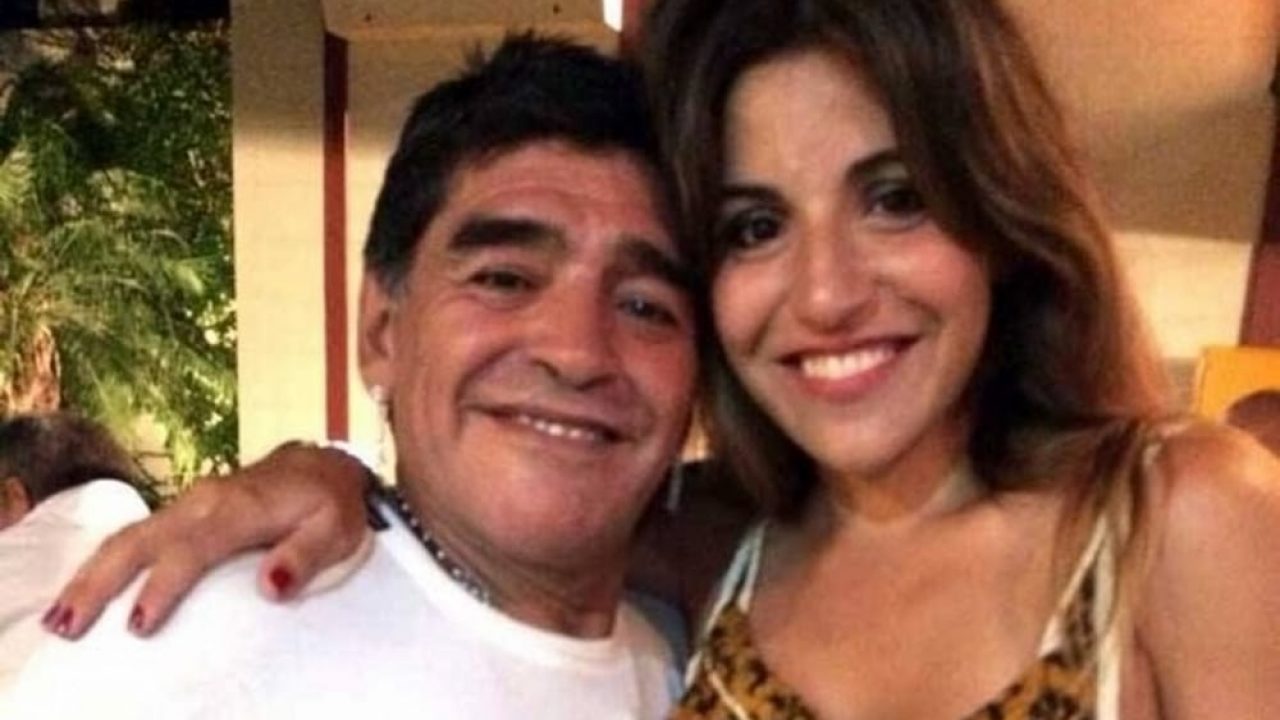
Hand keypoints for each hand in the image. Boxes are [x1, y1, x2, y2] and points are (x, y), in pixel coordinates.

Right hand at [44, 441, 372, 637]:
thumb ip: (306, 556)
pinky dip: (106, 562)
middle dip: (101, 580)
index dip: (164, 585)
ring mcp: (189, 503)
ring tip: (60, 616)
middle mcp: (205, 501)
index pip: (193, 549)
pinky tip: (86, 591)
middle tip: (69, 623)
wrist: (324, 464)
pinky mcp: (183, 511)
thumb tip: (271, 587)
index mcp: (240, 507)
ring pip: (129, 536)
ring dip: (92, 574)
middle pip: (141, 539)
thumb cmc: (331, 503)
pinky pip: (136, 535)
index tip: (140, 623)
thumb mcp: (336, 529)